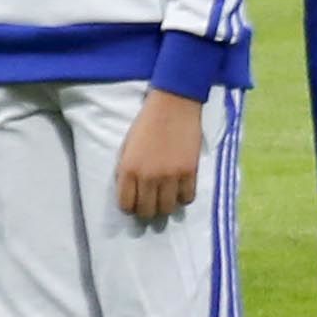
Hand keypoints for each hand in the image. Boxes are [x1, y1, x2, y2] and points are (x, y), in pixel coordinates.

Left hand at [113, 88, 202, 224]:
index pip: (126, 205)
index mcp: (129, 169)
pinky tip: (180, 190)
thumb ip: (126, 171)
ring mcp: (171, 176)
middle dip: (147, 211)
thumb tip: (130, 192)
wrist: (174, 104)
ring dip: (165, 206)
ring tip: (165, 197)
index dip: (130, 207)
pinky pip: (187, 198)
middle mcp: (149, 177)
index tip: (134, 202)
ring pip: (168, 209)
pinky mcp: (190, 172)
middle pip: (147, 212)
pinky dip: (183, 198)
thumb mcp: (127, 147)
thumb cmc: (146, 123)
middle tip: (150, 203)